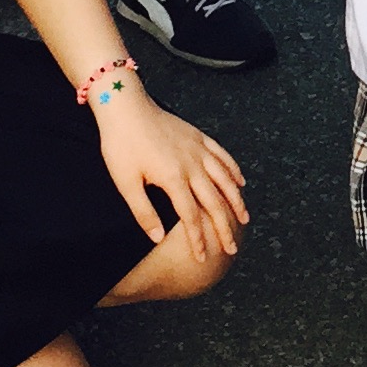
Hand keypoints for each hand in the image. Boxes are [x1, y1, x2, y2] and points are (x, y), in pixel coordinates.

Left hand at [94, 91, 248, 259]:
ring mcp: (198, 149)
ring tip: (245, 219)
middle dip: (224, 228)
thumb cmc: (122, 145)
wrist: (126, 107)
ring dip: (237, 201)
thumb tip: (159, 238)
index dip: (198, 240)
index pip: (191, 217)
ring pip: (225, 179)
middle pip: (215, 202)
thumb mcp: (126, 183)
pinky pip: (223, 155)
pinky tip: (240, 181)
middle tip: (232, 249)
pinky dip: (234, 170)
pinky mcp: (199, 136)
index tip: (203, 258)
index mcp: (174, 178)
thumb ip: (144, 212)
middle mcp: (192, 164)